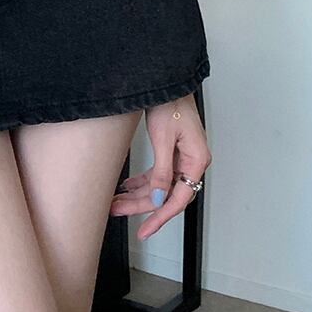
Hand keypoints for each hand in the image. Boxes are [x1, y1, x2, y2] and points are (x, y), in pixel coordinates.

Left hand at [109, 93, 210, 239]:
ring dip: (137, 194)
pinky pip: (157, 174)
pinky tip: (127, 186)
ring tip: (115, 201)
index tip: (144, 230)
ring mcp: (181, 157)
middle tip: (117, 211)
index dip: (160, 217)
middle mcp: (191, 162)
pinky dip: (142, 181)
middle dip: (140, 205)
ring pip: (159, 185)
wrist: (166, 81)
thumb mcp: (163, 138)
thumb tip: (158, 198)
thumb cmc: (170, 103)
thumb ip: (162, 170)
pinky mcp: (171, 151)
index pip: (178, 199)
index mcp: (196, 161)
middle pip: (166, 194)